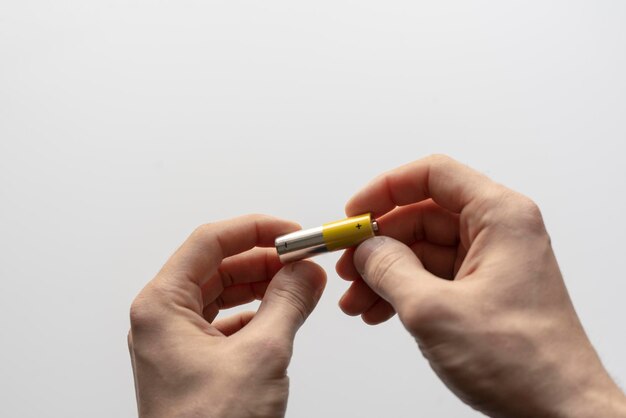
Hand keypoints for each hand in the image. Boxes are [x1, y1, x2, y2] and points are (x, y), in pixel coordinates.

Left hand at [128, 214, 325, 417]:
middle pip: (217, 266)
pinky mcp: (194, 363)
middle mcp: (163, 319)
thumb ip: (287, 303)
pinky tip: (282, 315)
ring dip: (263, 286)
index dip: (254, 229)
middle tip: (303, 259)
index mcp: (161, 306)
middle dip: (264, 260)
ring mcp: (177, 342)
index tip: (291, 231)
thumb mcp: (261, 355)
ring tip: (301, 285)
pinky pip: (227, 323)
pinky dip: (257, 314)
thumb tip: (306, 271)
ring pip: (224, 294)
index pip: (209, 242)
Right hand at [336, 155, 625, 417]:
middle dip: (378, 243)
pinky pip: (431, 276)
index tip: (355, 213)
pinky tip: (376, 311)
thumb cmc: (524, 363)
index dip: (386, 189)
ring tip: (356, 300)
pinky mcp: (481, 291)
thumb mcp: (435, 311)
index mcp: (500, 217)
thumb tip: (365, 249)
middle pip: (421, 216)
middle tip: (347, 266)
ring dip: (383, 272)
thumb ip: (390, 269)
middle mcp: (497, 233)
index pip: (433, 175)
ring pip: (421, 250)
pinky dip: (400, 290)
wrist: (558, 413)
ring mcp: (489, 263)